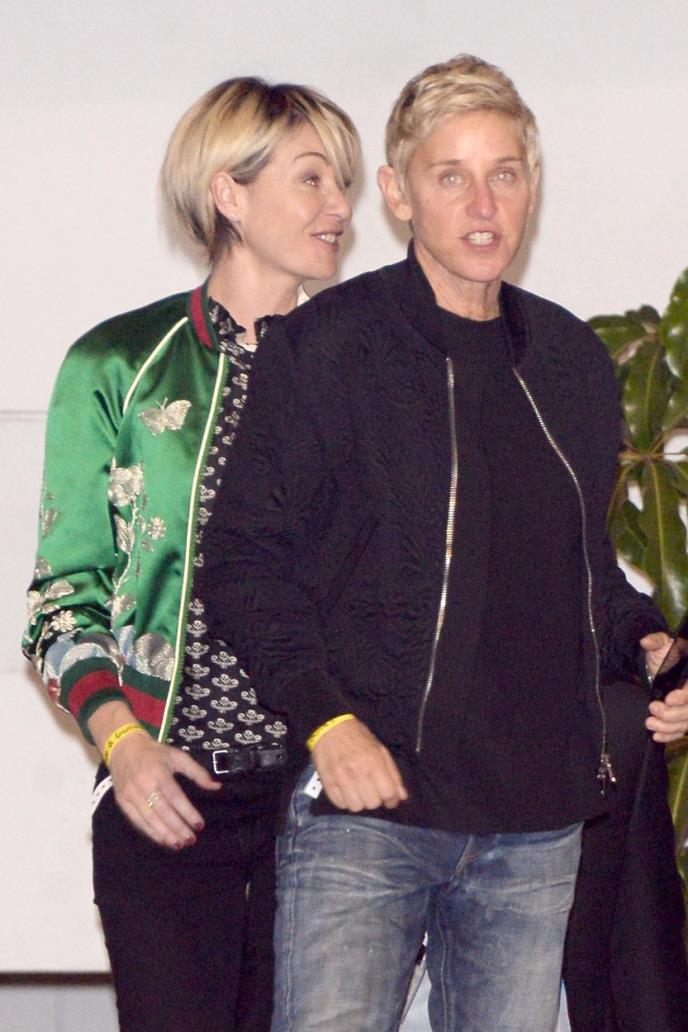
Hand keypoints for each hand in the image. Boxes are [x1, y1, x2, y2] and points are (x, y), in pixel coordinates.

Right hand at [107, 732, 220, 848]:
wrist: (123, 748)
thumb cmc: (155, 753)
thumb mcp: (178, 756)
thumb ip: (197, 772)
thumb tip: (216, 786)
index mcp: (159, 773)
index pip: (175, 797)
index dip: (187, 812)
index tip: (199, 825)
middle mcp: (144, 785)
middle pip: (162, 811)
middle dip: (177, 828)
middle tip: (190, 840)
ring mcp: (131, 795)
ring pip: (149, 819)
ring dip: (164, 834)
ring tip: (178, 844)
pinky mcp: (123, 802)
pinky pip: (137, 821)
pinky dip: (150, 832)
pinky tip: (162, 839)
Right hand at [311, 717, 407, 810]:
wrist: (330, 727)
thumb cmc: (359, 737)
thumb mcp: (380, 750)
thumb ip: (392, 773)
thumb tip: (402, 796)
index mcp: (373, 761)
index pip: (388, 792)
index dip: (392, 800)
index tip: (390, 799)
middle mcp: (357, 770)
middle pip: (372, 803)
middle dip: (375, 800)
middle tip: (372, 792)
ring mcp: (340, 777)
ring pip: (356, 807)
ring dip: (360, 802)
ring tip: (358, 793)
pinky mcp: (327, 781)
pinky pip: (339, 804)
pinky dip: (345, 801)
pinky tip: (346, 791)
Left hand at [641, 632, 687, 742]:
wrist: (659, 667)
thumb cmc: (663, 654)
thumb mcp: (661, 643)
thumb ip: (656, 641)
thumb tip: (646, 642)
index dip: (683, 697)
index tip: (668, 699)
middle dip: (671, 714)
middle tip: (652, 708)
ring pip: (685, 724)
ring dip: (667, 727)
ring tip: (649, 723)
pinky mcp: (681, 719)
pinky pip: (680, 731)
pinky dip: (669, 736)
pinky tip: (656, 736)